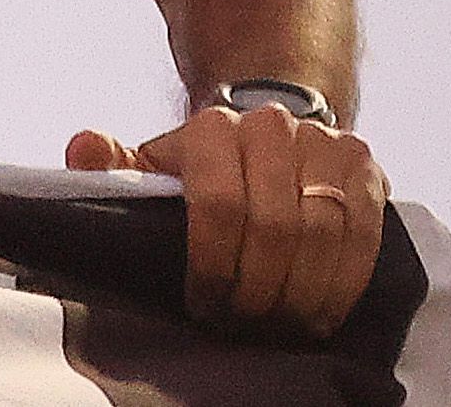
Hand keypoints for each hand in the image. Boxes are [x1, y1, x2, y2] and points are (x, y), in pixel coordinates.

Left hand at [69, 103, 388, 338]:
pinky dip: (343, 282)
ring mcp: (324, 143)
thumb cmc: (202, 169)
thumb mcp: (155, 169)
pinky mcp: (364, 167)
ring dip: (302, 294)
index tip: (204, 305)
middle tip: (245, 325)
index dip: (213, 266)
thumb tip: (85, 146)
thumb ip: (116, 164)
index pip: (219, 206)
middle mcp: (271, 125)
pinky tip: (319, 311)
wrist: (268, 139)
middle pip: (275, 227)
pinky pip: (363, 234)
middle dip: (259, 290)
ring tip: (280, 326)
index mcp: (213, 126)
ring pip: (322, 235)